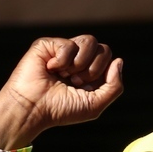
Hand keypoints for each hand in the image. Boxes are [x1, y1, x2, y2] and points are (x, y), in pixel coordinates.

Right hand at [0, 35, 123, 148]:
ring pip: (90, 41)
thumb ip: (114, 86)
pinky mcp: (48, 44)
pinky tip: (50, 69)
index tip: (84, 88)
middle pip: (103, 49)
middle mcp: (77, 58)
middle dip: (92, 70)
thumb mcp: (94, 105)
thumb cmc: (60, 110)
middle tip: (74, 83)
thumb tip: (119, 60)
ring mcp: (63, 50)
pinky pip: (69, 44)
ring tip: (64, 75)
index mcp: (88, 72)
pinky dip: (62, 61)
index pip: (109, 60)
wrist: (33, 109)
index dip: (101, 75)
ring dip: (80, 64)